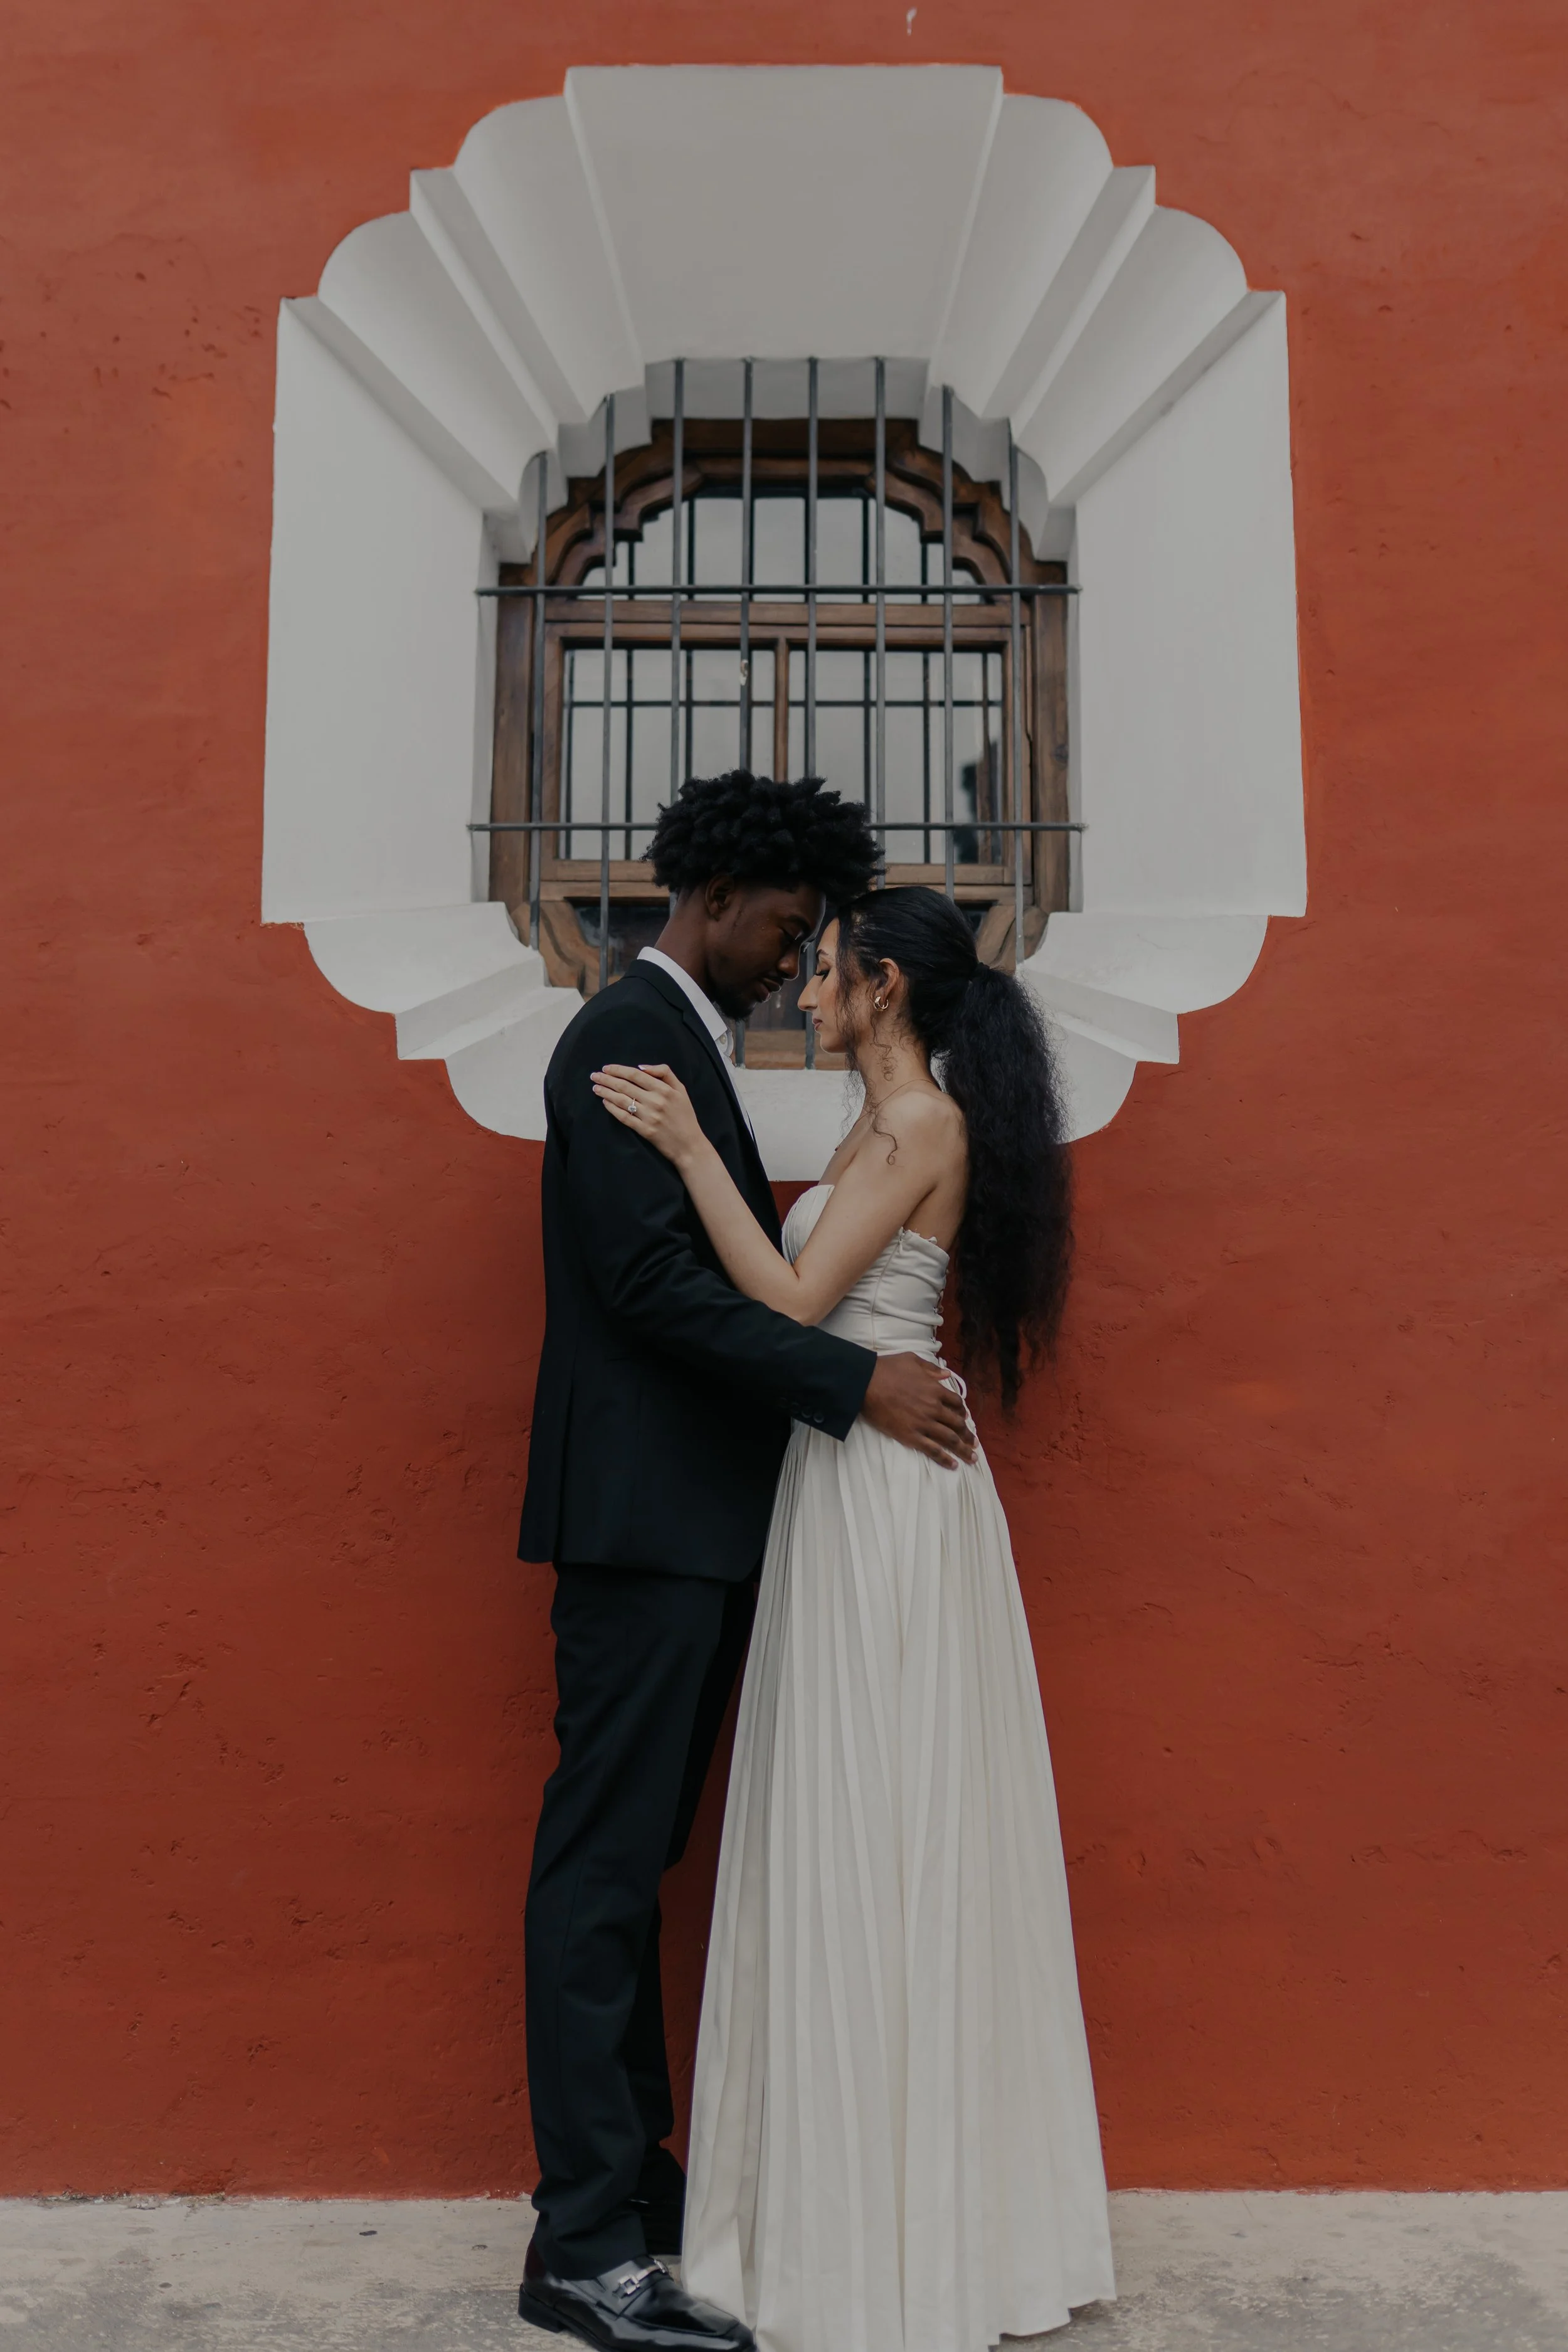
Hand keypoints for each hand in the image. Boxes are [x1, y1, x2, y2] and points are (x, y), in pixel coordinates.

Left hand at [592, 1062, 706, 1169]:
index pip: (636, 1075)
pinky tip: (605, 1102)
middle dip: (607, 1079)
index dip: (619, 1070)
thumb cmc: (685, 1115)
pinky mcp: (644, 1130)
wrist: (689, 1145)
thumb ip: (664, 1073)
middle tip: (594, 1075)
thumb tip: (642, 1067)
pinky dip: (612, 1109)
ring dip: (606, 1092)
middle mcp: (656, 1101)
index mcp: (664, 1089)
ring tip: (596, 1087)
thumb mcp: (681, 1089)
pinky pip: (624, 1117)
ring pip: (622, 1100)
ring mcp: (649, 1117)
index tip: (606, 1068)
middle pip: (625, 1086)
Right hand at [860, 1354, 976, 1468]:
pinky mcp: (911, 1436)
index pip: (956, 1403)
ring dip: (963, 1450)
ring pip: (950, 1439)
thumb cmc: (887, 1369)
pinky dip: (945, 1459)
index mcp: (935, 1390)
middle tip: (974, 1443)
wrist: (866, 1384)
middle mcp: (934, 1408)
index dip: (962, 1412)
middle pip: (958, 1424)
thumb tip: (947, 1375)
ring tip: (971, 1458)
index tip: (965, 1418)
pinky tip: (953, 1465)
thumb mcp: (912, 1360)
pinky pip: (933, 1450)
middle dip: (968, 1435)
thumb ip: (931, 1369)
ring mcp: (923, 1423)